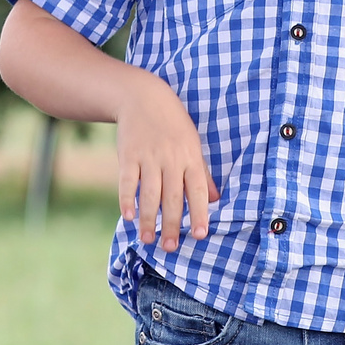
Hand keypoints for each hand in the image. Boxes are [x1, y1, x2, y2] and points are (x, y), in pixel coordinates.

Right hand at [116, 74, 217, 252]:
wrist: (143, 97)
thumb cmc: (173, 124)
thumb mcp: (193, 144)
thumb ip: (203, 173)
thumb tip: (217, 199)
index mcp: (191, 158)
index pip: (198, 190)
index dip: (199, 213)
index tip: (199, 235)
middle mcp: (171, 159)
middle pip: (173, 197)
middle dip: (172, 224)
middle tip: (170, 247)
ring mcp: (149, 157)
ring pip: (150, 193)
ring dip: (149, 218)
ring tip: (147, 239)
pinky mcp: (128, 154)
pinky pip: (127, 181)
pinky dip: (127, 199)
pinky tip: (128, 216)